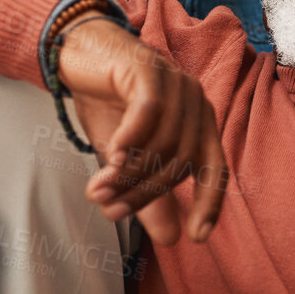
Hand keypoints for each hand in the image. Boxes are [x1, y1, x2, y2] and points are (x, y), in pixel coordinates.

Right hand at [53, 15, 225, 247]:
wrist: (79, 54)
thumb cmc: (108, 105)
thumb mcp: (126, 159)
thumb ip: (149, 195)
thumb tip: (172, 239)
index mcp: (200, 124)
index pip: (216, 169)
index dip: (210, 204)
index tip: (197, 237)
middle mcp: (196, 102)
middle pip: (179, 161)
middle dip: (143, 192)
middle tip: (110, 210)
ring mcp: (176, 82)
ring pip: (161, 140)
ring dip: (128, 172)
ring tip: (98, 191)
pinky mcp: (149, 67)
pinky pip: (147, 111)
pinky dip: (130, 139)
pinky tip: (110, 158)